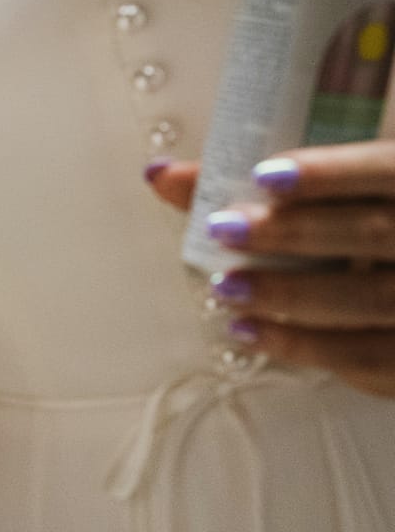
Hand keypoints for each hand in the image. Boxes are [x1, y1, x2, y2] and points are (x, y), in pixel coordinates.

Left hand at [147, 142, 394, 395]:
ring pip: (371, 302)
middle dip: (294, 233)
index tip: (265, 176)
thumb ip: (270, 180)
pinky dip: (305, 348)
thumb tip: (160, 175)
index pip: (386, 170)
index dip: (329, 173)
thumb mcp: (346, 190)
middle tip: (224, 231)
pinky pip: (373, 362)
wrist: (394, 283)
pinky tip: (251, 333)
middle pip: (376, 233)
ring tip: (225, 288)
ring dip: (289, 295)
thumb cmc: (366, 224)